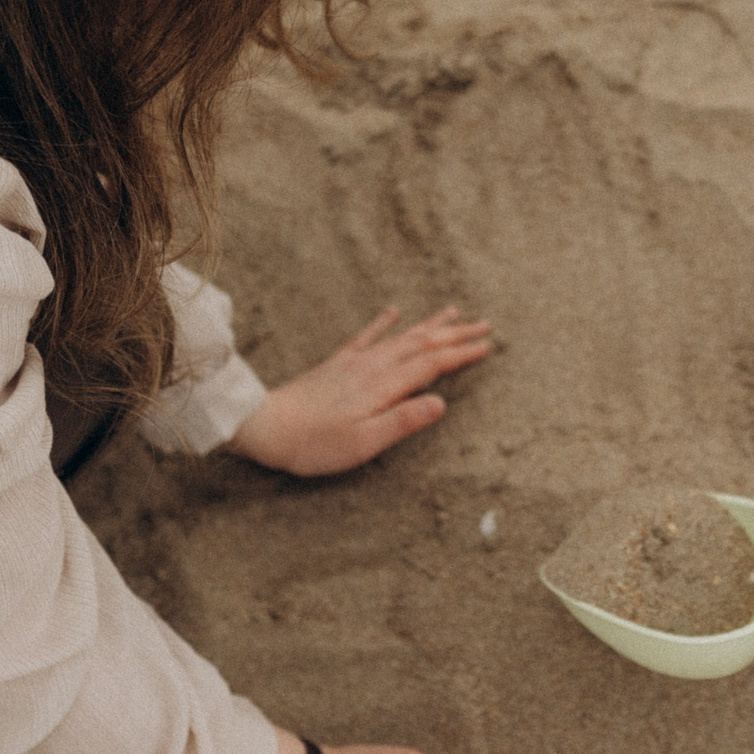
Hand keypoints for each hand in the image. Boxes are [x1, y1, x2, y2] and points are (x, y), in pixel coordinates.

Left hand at [227, 307, 491, 475]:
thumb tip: (441, 403)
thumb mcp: (363, 442)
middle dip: (455, 334)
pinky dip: (384, 322)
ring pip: (401, 336)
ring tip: (453, 311)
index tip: (487, 346)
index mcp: (383, 386)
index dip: (461, 354)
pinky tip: (394, 311)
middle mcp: (373, 367)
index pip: (432, 364)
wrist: (267, 425)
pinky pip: (367, 335)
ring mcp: (355, 362)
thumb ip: (403, 421)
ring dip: (430, 325)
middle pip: (422, 344)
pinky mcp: (338, 363)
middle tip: (485, 324)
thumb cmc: (315, 443)